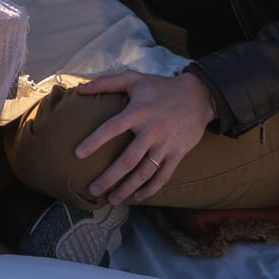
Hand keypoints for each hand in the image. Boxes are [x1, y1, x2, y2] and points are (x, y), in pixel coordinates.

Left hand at [73, 68, 215, 202]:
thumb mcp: (134, 79)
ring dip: (128, 188)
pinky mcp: (178, 153)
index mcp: (138, 112)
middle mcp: (151, 130)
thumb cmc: (161, 87)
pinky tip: (138, 197)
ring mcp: (166, 144)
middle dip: (109, 177)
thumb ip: (106, 83)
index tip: (78, 154)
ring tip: (112, 199)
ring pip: (145, 172)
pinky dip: (151, 188)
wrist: (200, 95)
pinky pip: (164, 175)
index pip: (112, 128)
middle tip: (93, 189)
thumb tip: (79, 89)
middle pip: (128, 160)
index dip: (95, 141)